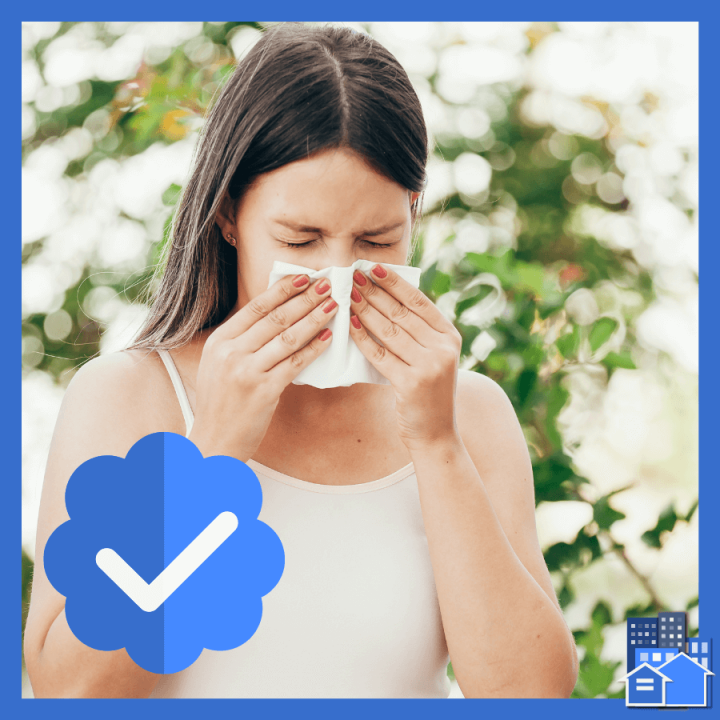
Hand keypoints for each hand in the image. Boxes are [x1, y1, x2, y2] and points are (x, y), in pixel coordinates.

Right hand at [189, 274, 338, 459]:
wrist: (213, 442)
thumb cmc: (221, 404)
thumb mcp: (218, 365)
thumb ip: (241, 341)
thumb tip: (275, 316)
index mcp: (219, 341)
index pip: (256, 307)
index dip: (282, 289)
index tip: (303, 277)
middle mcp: (231, 352)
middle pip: (275, 318)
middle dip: (304, 298)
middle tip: (326, 285)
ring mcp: (247, 371)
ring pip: (288, 337)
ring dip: (314, 318)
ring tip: (333, 306)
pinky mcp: (264, 391)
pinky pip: (295, 363)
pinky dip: (314, 349)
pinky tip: (328, 338)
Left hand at [348, 263, 462, 450]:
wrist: (436, 433)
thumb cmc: (428, 391)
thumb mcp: (433, 356)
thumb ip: (418, 332)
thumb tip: (386, 298)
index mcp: (450, 335)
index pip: (418, 301)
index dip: (394, 283)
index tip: (373, 267)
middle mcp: (443, 347)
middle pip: (401, 313)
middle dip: (374, 292)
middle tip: (353, 277)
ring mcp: (429, 366)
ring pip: (389, 331)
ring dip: (364, 310)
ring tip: (347, 295)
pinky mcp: (411, 383)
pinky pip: (380, 354)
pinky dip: (362, 338)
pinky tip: (349, 325)